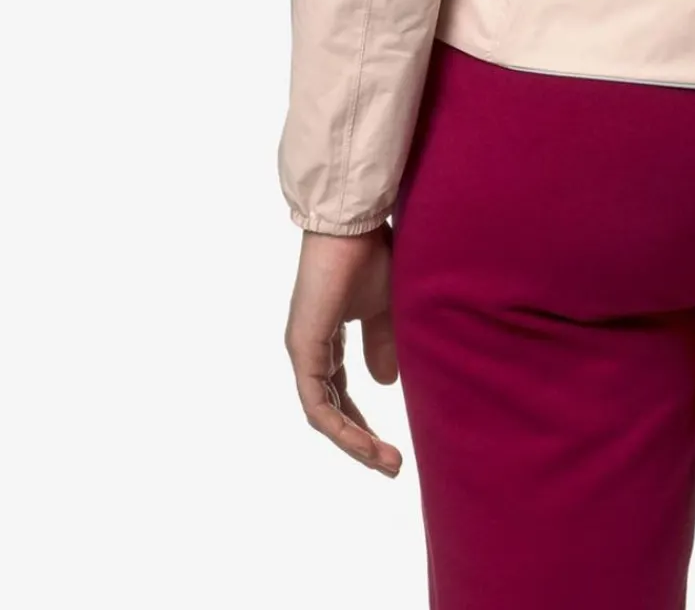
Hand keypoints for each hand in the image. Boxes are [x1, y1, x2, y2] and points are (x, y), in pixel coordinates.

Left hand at [283, 224, 404, 476]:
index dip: (363, 422)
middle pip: (330, 411)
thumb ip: (383, 345)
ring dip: (354, 443)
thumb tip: (385, 385)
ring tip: (386, 462)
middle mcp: (309, 349)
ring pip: (323, 415)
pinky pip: (317, 404)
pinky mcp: (303, 349)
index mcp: (326, 338)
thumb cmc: (370, 256)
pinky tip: (364, 444)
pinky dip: (341, 428)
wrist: (353, 227)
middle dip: (360, 442)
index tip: (392, 446)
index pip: (340, 394)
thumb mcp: (386, 309)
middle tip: (391, 466)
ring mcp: (302, 351)